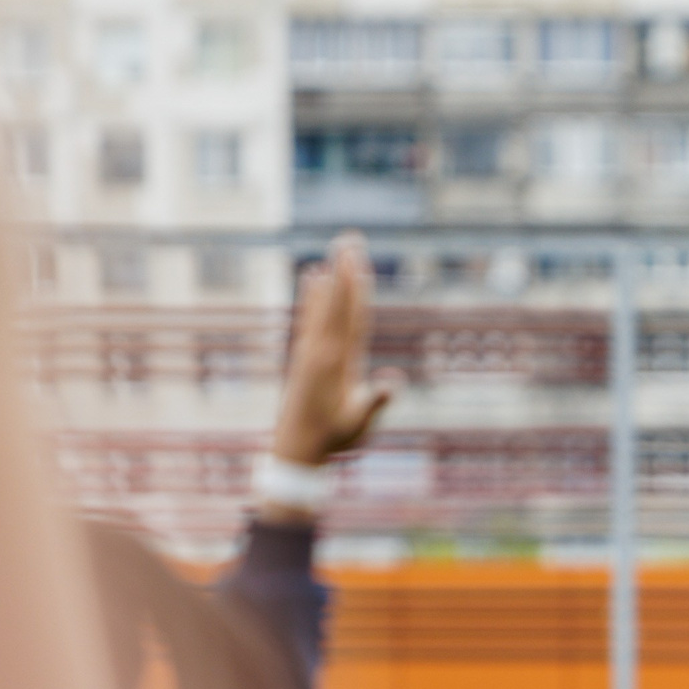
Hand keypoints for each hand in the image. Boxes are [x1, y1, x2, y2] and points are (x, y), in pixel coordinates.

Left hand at [273, 231, 397, 470]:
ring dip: (330, 276)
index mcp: (337, 363)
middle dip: (344, 271)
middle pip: (336, 303)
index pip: (350, 318)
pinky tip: (311, 277)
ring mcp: (311, 350)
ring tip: (334, 250)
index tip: (357, 261)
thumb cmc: (333, 440)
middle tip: (348, 239)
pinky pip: (311, 317)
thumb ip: (374, 404)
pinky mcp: (305, 355)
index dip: (354, 289)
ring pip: (323, 306)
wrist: (295, 449)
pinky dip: (312, 295)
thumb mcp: (359, 426)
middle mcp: (321, 350)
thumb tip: (392, 385)